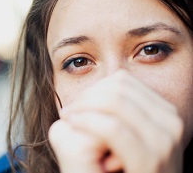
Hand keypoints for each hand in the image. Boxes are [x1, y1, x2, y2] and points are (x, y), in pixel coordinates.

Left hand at [49, 70, 183, 172]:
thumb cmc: (125, 168)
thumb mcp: (130, 134)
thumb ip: (122, 109)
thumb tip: (105, 77)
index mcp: (165, 112)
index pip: (123, 81)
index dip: (94, 88)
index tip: (77, 103)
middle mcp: (171, 122)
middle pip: (118, 87)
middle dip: (87, 96)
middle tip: (69, 111)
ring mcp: (164, 141)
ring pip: (115, 101)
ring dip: (85, 107)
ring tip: (70, 118)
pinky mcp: (149, 161)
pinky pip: (112, 127)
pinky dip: (88, 122)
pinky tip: (73, 124)